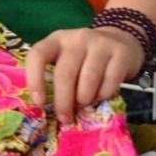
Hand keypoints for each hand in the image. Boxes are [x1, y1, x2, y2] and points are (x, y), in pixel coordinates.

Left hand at [23, 26, 144, 125]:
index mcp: (56, 40)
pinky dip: (103, 95)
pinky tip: (101, 96)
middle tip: (65, 117)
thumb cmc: (85, 59)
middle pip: (65, 73)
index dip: (35, 79)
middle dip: (63, 100)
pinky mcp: (120, 52)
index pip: (38, 55)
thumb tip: (49, 110)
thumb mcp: (66, 60)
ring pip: (88, 78)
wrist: (119, 42)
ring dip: (84, 99)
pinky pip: (110, 81)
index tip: (39, 102)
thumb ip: (56, 78)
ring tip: (84, 105)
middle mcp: (77, 38)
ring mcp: (100, 43)